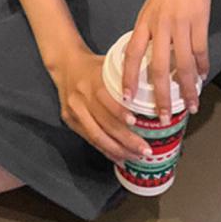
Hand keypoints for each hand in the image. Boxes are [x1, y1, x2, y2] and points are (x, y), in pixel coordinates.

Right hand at [48, 46, 152, 166]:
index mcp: (92, 79)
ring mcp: (74, 111)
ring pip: (96, 135)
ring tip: (135, 157)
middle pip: (103, 122)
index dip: (119, 111)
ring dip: (118, 150)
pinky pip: (90, 139)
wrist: (65, 65)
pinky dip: (106, 150)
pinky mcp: (69, 121)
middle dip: (126, 139)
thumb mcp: (108, 63)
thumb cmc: (93, 65)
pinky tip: (119, 158)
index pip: (104, 97)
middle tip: (145, 150)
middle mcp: (81, 97)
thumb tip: (155, 85)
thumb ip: (127, 74)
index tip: (135, 122)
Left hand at [122, 0, 214, 123]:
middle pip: (157, 67)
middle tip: (165, 116)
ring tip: (192, 105)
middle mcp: (159, 25)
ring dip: (188, 88)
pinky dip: (201, 68)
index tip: (126, 98)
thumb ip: (147, 32)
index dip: (127, 77)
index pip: (130, 54)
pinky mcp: (199, 21)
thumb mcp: (150, 9)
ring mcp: (180, 24)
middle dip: (161, 95)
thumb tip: (143, 59)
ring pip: (182, 65)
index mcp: (144, 23)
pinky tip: (202, 78)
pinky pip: (199, 51)